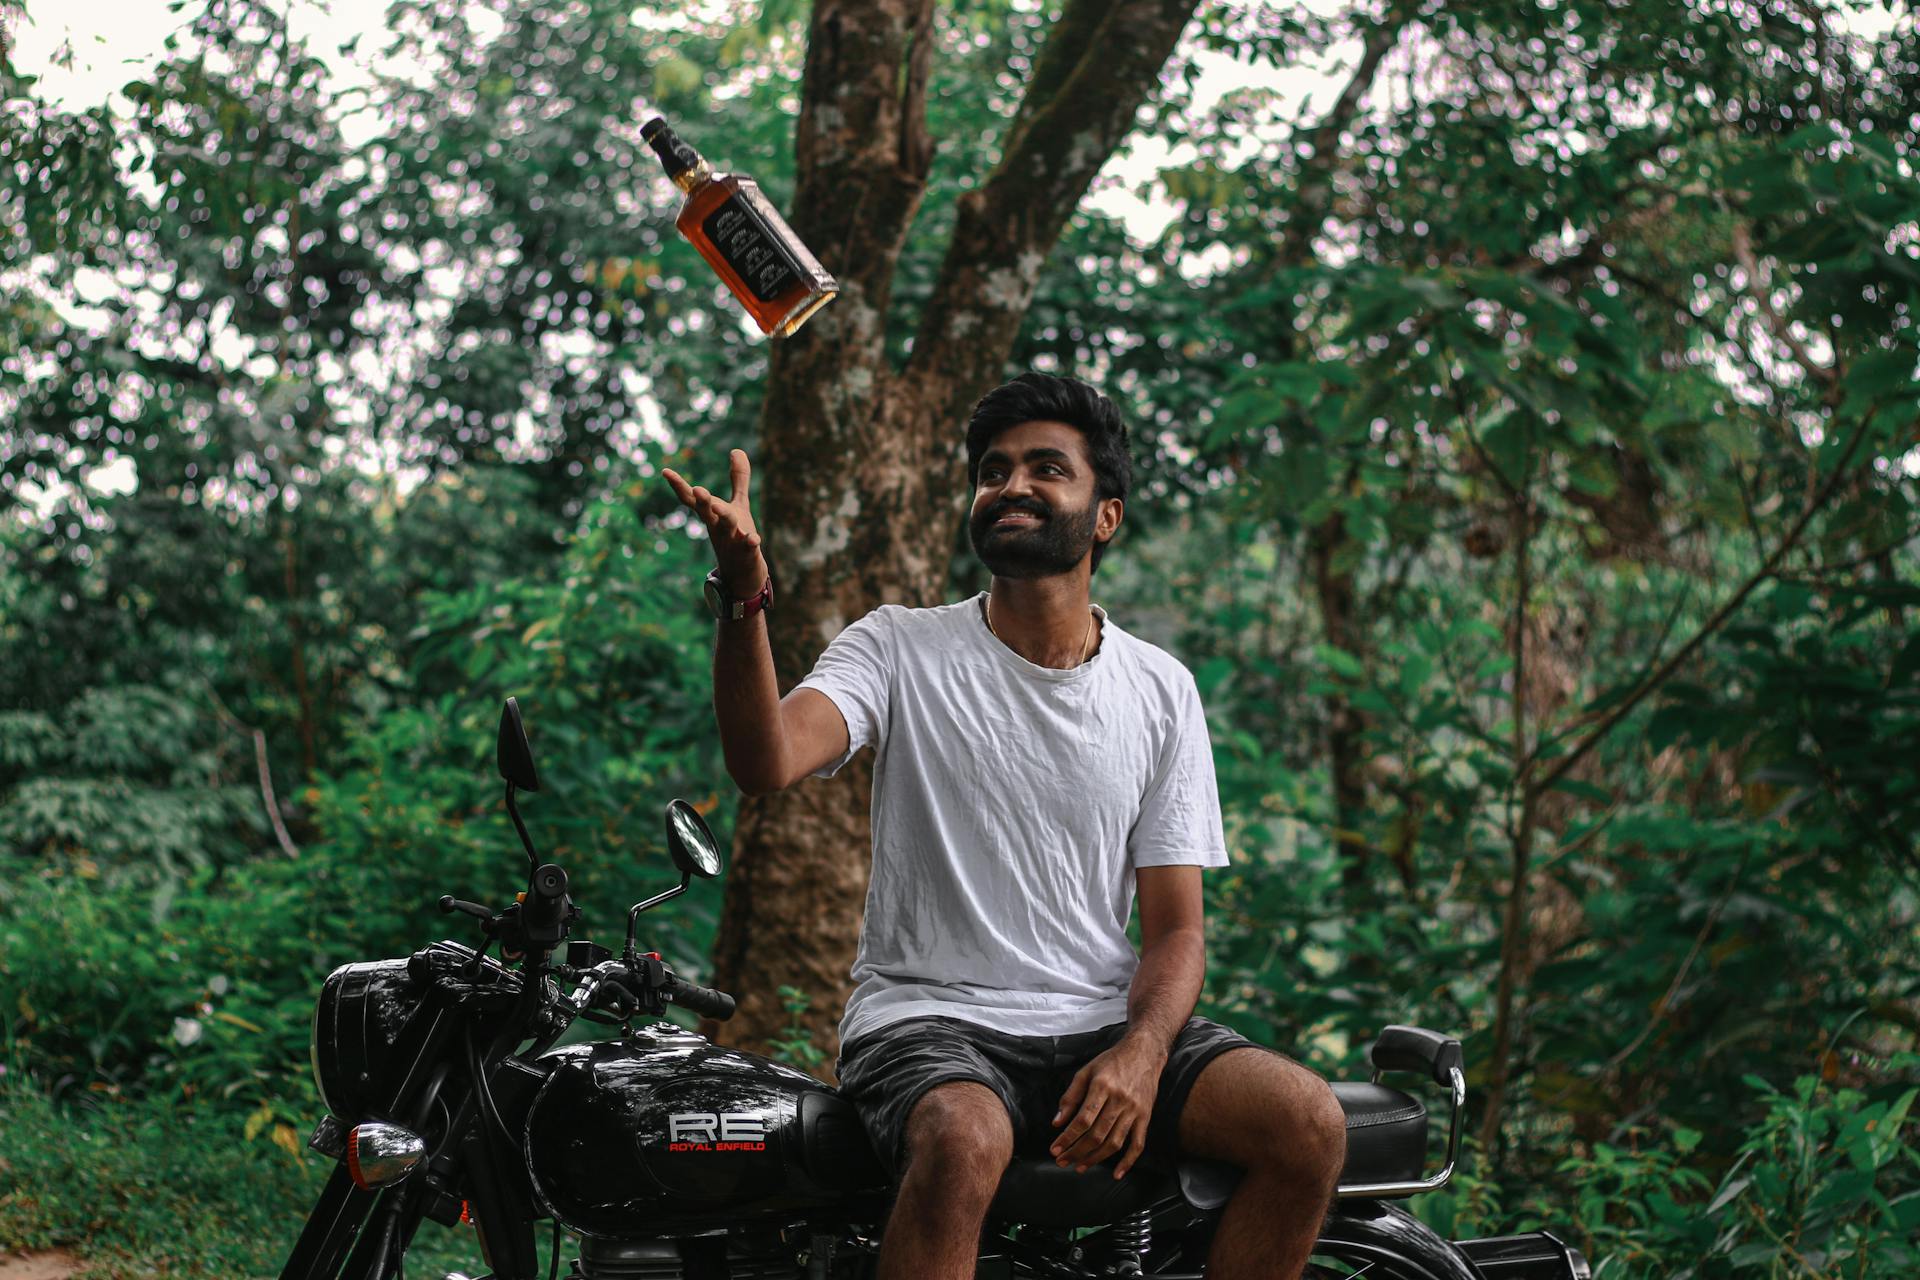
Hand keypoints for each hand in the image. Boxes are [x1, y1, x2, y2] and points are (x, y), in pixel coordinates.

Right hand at [662, 449, 764, 592]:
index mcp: (712, 513)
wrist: (742, 571)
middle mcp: (718, 525)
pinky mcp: (747, 552)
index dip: (679, 486)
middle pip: (707, 512)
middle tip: (698, 489)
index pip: (692, 499)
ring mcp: (731, 539)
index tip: (665, 471)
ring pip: (726, 527)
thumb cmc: (736, 534)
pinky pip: (748, 546)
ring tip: (719, 508)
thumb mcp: (738, 503)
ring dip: (724, 518)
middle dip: (702, 501)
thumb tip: (737, 449)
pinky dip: (750, 542)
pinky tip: (753, 539)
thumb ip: (738, 478)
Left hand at [1050, 1035, 1166, 1178]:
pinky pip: (1138, 1144)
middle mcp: (1120, 1100)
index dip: (1067, 1137)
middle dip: (1076, 1151)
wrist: (1144, 1053)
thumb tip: (1056, 1122)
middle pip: (1096, 1135)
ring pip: (1114, 1142)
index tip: (1055, 1149)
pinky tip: (1116, 1173)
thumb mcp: (1086, 1071)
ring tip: (1079, 1166)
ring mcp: (1134, 1110)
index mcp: (1102, 1086)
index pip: (1083, 1120)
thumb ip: (1070, 1097)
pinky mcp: (1145, 1117)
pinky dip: (1128, 1162)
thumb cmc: (1111, 1061)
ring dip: (1095, 1158)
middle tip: (1062, 1161)